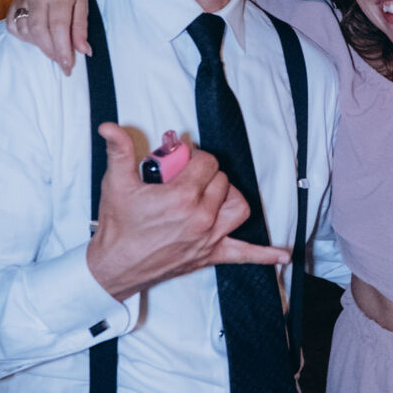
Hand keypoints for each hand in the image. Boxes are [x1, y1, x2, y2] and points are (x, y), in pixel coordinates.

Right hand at [7, 0, 106, 72]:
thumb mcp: (84, 5)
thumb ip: (82, 28)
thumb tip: (84, 52)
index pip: (58, 27)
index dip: (62, 50)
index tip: (67, 67)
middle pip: (39, 31)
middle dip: (50, 52)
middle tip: (62, 63)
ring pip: (25, 30)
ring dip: (38, 45)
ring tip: (53, 48)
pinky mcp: (14, 2)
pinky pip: (13, 25)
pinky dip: (24, 36)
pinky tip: (38, 37)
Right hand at [85, 124, 289, 300]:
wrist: (115, 266)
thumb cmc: (118, 226)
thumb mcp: (117, 183)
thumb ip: (119, 150)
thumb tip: (110, 126)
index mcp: (181, 196)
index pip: (206, 163)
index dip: (195, 157)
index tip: (183, 160)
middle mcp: (201, 217)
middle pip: (222, 181)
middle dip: (207, 174)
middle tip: (189, 176)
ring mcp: (209, 238)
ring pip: (238, 207)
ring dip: (231, 197)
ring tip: (215, 194)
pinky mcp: (210, 255)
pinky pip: (244, 255)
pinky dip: (265, 255)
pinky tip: (283, 254)